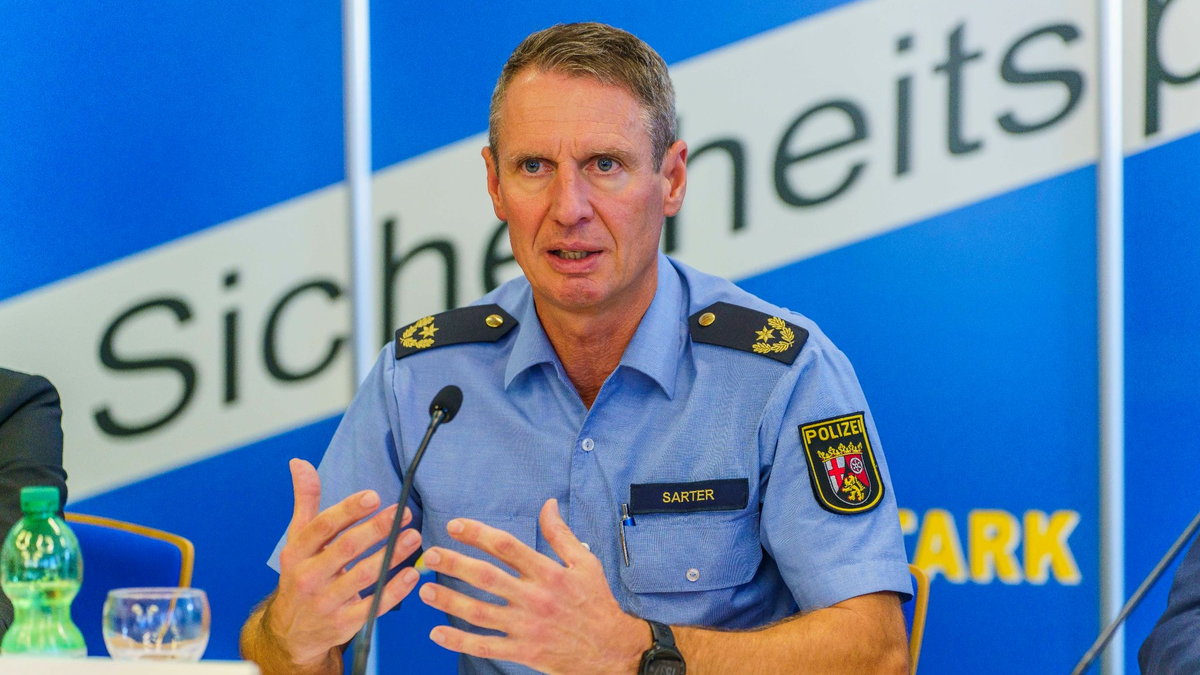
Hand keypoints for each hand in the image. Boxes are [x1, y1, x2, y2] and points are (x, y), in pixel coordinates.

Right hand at [267, 459, 423, 668]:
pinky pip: (372, 606)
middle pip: (345, 549)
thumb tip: (299, 463)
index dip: (348, 510)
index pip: (323, 526)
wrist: (291, 632)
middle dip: (376, 529)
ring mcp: (326, 602)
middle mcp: (308, 577)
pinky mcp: (344, 624)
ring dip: (391, 556)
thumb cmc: (301, 575)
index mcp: (297, 552)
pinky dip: (394, 591)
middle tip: (403, 513)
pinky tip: (411, 575)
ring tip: (414, 537)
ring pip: (363, 577)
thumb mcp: (297, 539)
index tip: (373, 496)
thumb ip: (305, 501)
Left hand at [418, 498, 649, 674]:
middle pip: (486, 577)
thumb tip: (547, 505)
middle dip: (454, 564)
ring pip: (479, 612)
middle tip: (430, 555)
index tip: (456, 526)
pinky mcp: (523, 651)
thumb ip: (561, 535)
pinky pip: (485, 647)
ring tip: (424, 590)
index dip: (478, 534)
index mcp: (548, 573)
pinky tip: (437, 633)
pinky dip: (458, 641)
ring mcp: (526, 626)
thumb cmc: (597, 603)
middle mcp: (534, 598)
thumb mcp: (586, 563)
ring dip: (449, 601)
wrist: (611, 651)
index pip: (507, 547)